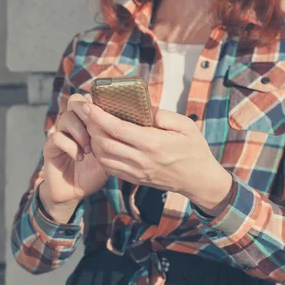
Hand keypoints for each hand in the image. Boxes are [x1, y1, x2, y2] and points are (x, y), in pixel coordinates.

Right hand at [40, 94, 107, 221]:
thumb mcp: (111, 155)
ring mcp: (60, 134)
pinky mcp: (50, 147)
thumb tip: (139, 129)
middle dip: (88, 113)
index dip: (99, 103)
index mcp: (87, 122)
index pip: (90, 99)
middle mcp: (73, 124)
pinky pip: (57, 137)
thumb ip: (118, 141)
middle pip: (75, 101)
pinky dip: (71, 147)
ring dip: (80, 132)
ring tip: (89, 149)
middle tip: (97, 128)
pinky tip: (80, 157)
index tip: (110, 117)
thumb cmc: (94, 172)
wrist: (74, 192)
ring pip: (66, 117)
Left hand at [79, 103, 232, 213]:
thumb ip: (164, 115)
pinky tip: (101, 144)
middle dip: (90, 126)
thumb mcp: (186, 126)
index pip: (117, 128)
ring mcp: (137, 172)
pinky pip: (110, 168)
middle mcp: (141, 159)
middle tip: (86, 113)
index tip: (88, 105)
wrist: (199, 180)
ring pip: (103, 157)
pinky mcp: (135, 179)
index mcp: (153, 143)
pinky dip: (101, 155)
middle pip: (104, 143)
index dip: (98, 116)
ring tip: (92, 127)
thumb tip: (144, 109)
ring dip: (93, 141)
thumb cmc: (194, 150)